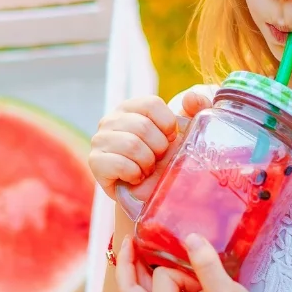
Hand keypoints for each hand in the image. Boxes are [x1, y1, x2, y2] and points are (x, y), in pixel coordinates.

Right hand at [88, 90, 212, 198]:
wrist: (149, 193)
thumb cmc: (166, 159)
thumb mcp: (185, 132)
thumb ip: (196, 109)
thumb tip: (191, 97)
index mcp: (131, 107)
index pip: (151, 104)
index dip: (167, 125)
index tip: (170, 139)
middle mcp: (111, 119)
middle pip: (142, 126)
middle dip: (158, 149)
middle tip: (156, 159)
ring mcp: (100, 140)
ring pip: (132, 145)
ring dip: (147, 163)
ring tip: (146, 169)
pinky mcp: (95, 162)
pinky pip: (120, 164)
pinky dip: (134, 174)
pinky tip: (135, 177)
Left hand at [114, 232, 262, 291]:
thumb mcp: (224, 289)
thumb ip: (205, 263)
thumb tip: (190, 237)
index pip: (159, 276)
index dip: (176, 266)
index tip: (158, 245)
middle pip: (129, 288)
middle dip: (130, 263)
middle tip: (128, 238)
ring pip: (136, 290)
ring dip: (143, 271)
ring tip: (146, 251)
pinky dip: (148, 278)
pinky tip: (153, 265)